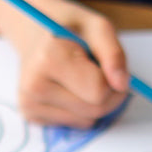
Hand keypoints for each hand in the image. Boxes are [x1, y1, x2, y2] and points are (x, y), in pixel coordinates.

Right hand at [15, 6, 129, 125]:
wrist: (35, 35)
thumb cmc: (69, 29)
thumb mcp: (98, 27)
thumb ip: (114, 54)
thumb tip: (121, 85)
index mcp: (49, 58)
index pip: (98, 91)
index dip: (114, 82)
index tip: (109, 68)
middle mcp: (34, 85)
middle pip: (95, 110)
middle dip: (108, 95)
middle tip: (102, 73)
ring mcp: (29, 103)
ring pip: (87, 120)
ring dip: (94, 102)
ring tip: (81, 78)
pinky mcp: (31, 116)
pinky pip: (75, 124)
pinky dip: (80, 109)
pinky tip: (68, 88)